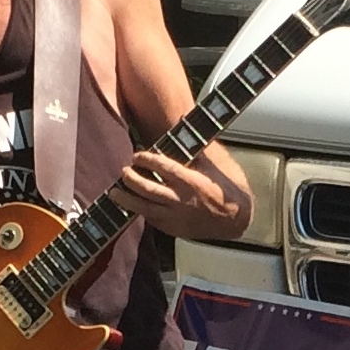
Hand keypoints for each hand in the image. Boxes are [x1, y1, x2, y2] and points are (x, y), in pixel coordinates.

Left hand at [116, 149, 246, 239]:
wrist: (234, 220)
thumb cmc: (226, 190)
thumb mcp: (215, 165)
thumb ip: (196, 147)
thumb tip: (182, 120)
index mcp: (191, 182)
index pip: (162, 167)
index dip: (146, 159)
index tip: (137, 154)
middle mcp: (180, 200)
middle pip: (146, 187)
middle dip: (130, 177)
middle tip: (125, 170)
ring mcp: (175, 217)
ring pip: (142, 207)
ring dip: (125, 198)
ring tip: (115, 191)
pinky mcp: (172, 229)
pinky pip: (150, 219)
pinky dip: (139, 210)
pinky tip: (132, 203)